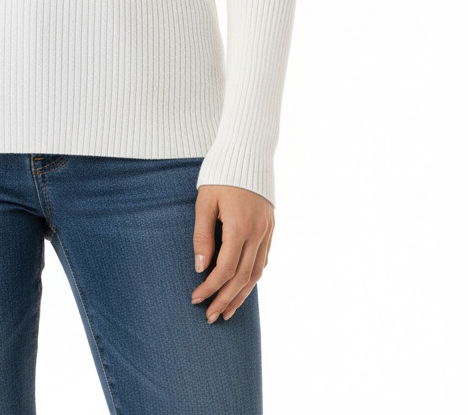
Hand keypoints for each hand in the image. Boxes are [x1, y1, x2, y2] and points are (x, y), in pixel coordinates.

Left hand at [190, 185, 272, 321]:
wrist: (247, 152)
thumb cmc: (220, 174)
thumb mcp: (204, 202)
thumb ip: (202, 236)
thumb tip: (200, 268)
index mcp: (240, 227)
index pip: (225, 270)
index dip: (210, 288)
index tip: (196, 298)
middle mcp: (258, 233)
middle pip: (242, 278)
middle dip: (225, 300)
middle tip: (210, 317)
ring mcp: (268, 231)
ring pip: (256, 273)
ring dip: (241, 296)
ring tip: (227, 312)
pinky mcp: (271, 227)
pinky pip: (263, 260)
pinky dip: (253, 278)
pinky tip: (243, 288)